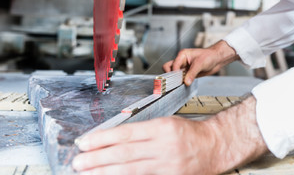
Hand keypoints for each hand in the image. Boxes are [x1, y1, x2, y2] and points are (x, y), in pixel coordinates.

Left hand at [72, 97, 267, 174]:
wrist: (216, 146)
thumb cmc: (190, 133)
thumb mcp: (167, 123)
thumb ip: (142, 132)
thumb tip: (112, 140)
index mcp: (162, 127)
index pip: (126, 133)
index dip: (103, 139)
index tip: (84, 142)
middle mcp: (164, 146)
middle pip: (125, 153)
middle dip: (98, 158)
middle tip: (78, 161)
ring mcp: (167, 165)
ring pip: (130, 169)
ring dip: (105, 171)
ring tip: (87, 171)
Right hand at [162, 40, 237, 85]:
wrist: (217, 59)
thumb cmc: (209, 56)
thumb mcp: (200, 64)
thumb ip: (192, 73)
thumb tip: (186, 82)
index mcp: (182, 55)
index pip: (173, 65)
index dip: (174, 73)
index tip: (177, 80)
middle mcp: (181, 60)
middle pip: (169, 68)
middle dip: (171, 75)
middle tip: (176, 82)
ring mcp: (184, 67)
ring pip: (174, 74)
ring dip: (176, 79)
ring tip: (180, 84)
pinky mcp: (187, 73)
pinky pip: (180, 78)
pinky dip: (180, 82)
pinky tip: (184, 85)